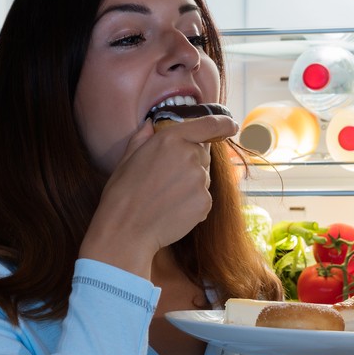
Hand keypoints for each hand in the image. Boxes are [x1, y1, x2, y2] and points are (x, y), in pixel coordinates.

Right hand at [80, 114, 237, 277]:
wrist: (126, 229)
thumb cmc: (123, 194)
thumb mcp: (128, 157)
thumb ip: (144, 137)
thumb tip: (151, 125)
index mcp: (170, 139)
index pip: (209, 125)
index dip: (224, 125)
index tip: (231, 126)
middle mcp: (189, 155)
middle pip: (203, 155)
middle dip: (190, 164)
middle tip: (166, 180)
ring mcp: (199, 180)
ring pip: (204, 178)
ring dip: (191, 184)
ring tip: (166, 197)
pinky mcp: (205, 202)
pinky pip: (204, 198)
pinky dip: (193, 204)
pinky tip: (172, 210)